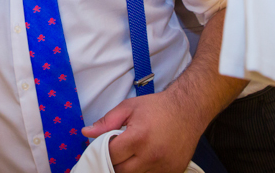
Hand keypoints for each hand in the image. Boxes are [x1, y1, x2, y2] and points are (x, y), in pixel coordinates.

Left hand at [83, 93, 199, 172]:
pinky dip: (144, 171)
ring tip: (131, 154)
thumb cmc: (157, 107)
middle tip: (117, 151)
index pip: (110, 155)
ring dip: (129, 168)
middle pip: (120, 171)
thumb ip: (106, 122)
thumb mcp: (128, 108)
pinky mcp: (173, 172)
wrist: (188, 110)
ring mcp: (163, 167)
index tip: (103, 146)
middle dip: (114, 162)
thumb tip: (86, 133)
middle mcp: (151, 156)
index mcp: (138, 138)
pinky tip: (144, 159)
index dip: (102, 151)